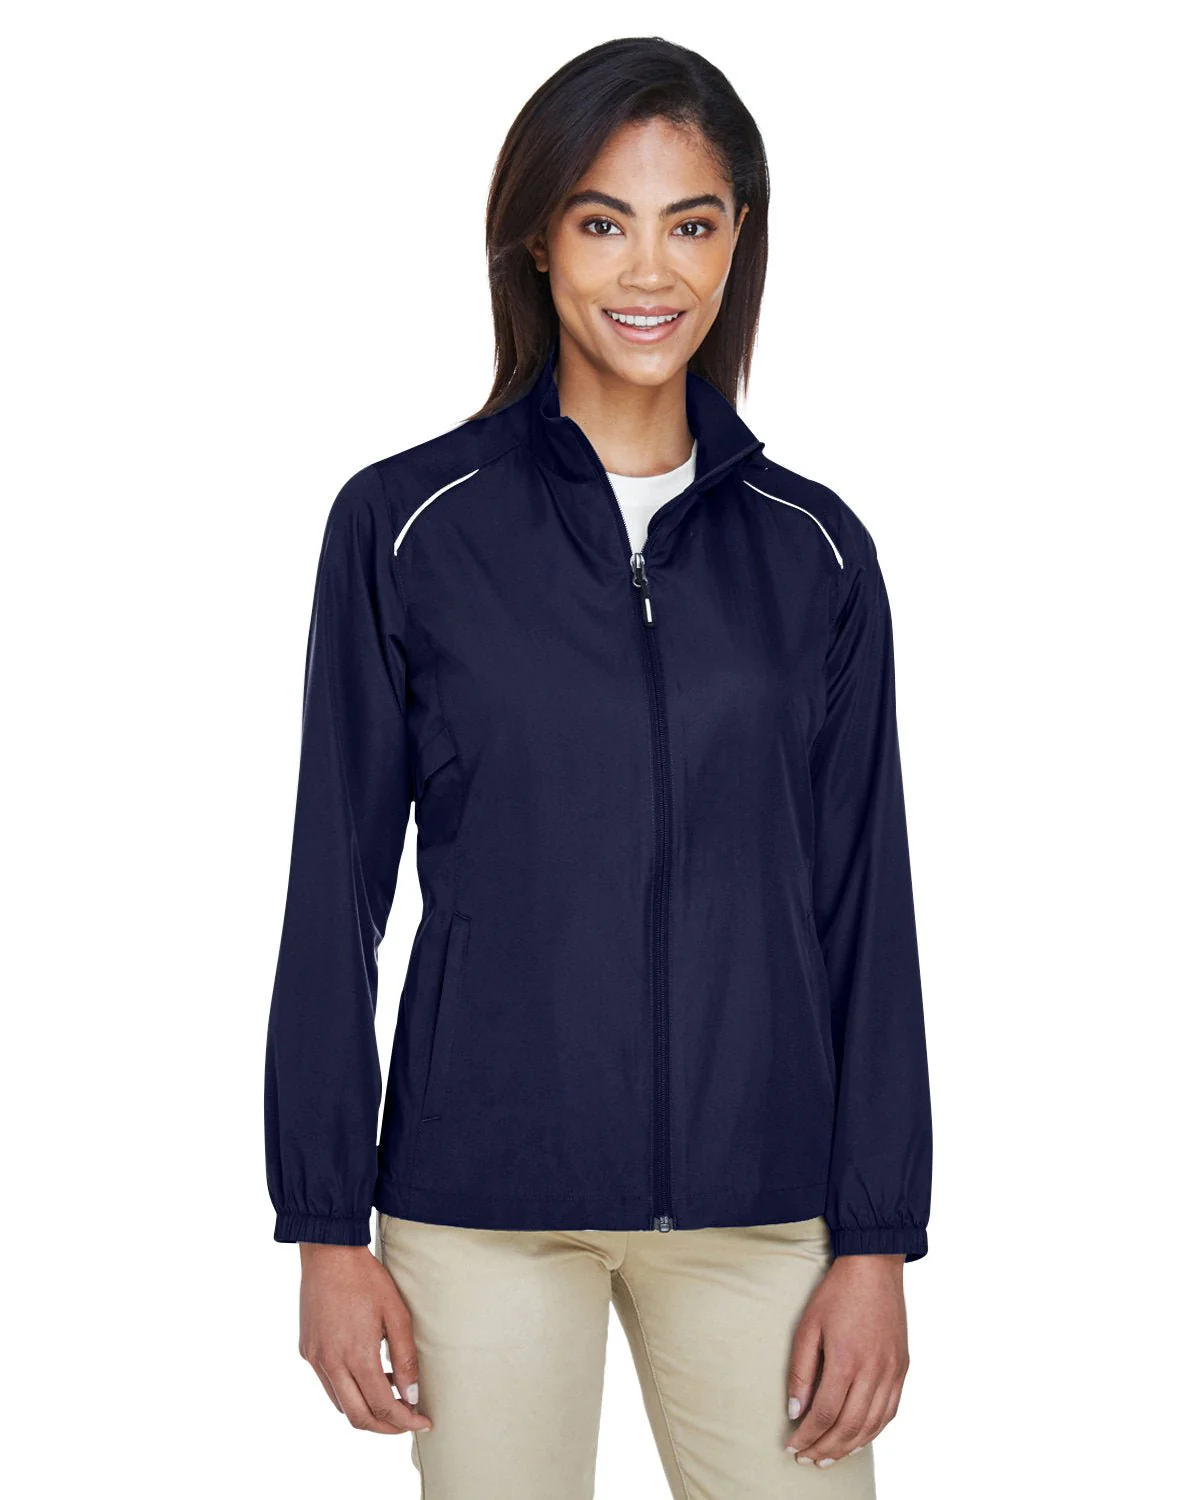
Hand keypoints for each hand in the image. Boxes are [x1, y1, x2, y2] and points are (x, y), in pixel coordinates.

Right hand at [297, 1243, 433, 1434]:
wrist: (329, 1253)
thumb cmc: (366, 1278)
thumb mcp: (396, 1313)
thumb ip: (405, 1357)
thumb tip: (411, 1395)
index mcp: (355, 1355)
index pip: (382, 1407)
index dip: (405, 1420)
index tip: (423, 1421)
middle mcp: (330, 1363)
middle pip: (358, 1417)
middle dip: (385, 1427)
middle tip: (407, 1422)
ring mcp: (315, 1358)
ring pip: (341, 1404)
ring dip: (366, 1409)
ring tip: (392, 1394)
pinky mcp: (307, 1350)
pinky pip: (328, 1384)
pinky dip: (350, 1390)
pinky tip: (369, 1373)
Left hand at [784, 1254, 907, 1465]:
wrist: (874, 1267)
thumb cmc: (837, 1293)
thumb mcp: (808, 1326)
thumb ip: (801, 1371)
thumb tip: (795, 1411)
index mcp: (846, 1360)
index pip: (824, 1414)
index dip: (807, 1436)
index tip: (792, 1446)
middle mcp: (873, 1371)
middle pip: (849, 1427)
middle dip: (825, 1449)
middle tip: (807, 1459)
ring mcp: (892, 1371)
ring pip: (872, 1425)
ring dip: (848, 1447)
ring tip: (828, 1457)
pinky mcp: (902, 1368)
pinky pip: (890, 1411)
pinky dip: (872, 1431)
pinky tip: (857, 1438)